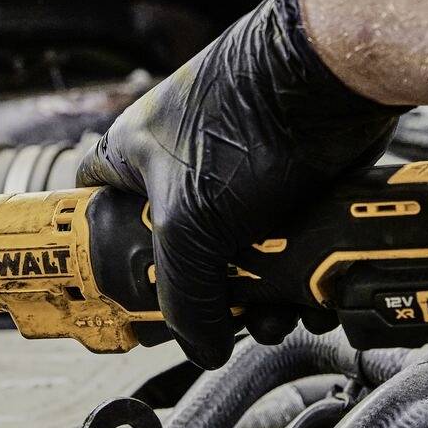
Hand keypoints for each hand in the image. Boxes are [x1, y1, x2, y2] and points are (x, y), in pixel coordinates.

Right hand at [77, 0, 405, 367]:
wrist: (331, 80)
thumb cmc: (244, 123)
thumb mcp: (189, 222)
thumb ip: (184, 293)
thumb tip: (202, 346)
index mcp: (133, 156)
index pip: (96, 204)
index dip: (106, 253)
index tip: (127, 297)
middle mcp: (180, 161)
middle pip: (181, 248)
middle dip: (208, 295)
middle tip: (224, 321)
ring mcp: (236, 171)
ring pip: (240, 252)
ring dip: (261, 296)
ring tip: (280, 316)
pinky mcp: (288, 180)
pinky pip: (284, 242)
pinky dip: (296, 275)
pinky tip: (312, 297)